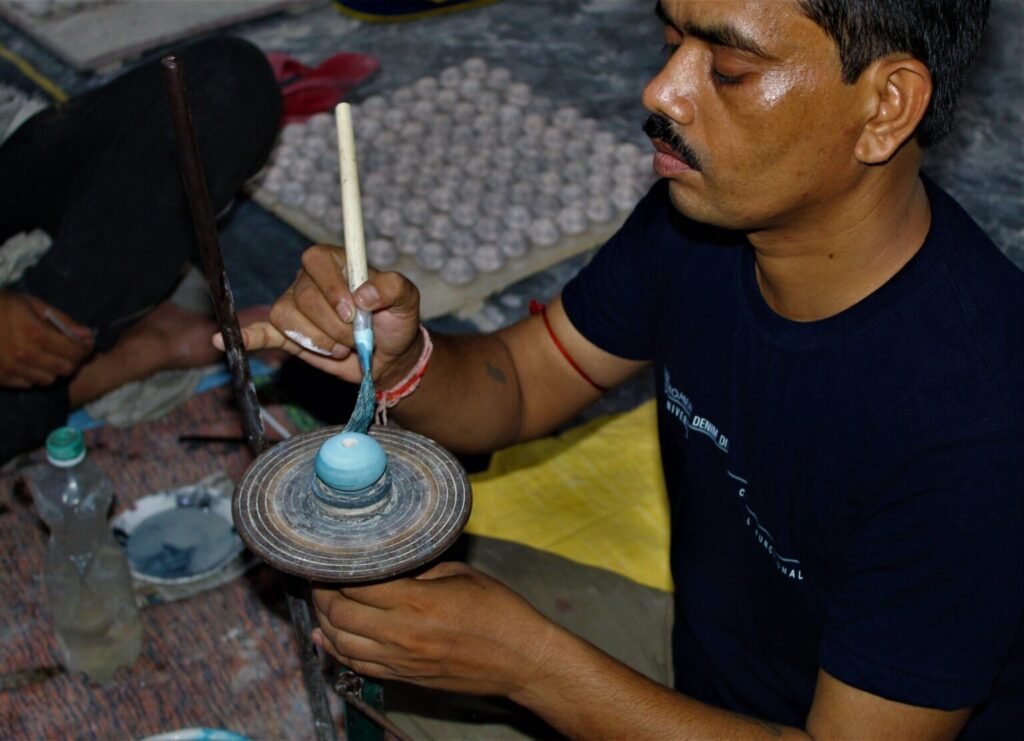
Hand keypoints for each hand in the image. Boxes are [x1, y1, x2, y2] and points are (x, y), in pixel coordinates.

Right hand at [0, 291, 93, 388]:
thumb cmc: (0, 306)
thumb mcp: (32, 304)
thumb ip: (63, 320)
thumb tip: (88, 335)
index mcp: (34, 333)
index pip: (74, 351)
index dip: (86, 348)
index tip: (87, 343)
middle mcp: (24, 355)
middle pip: (66, 369)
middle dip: (73, 360)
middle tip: (71, 350)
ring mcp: (11, 369)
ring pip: (49, 380)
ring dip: (54, 369)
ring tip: (49, 356)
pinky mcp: (0, 378)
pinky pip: (29, 384)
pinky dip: (34, 376)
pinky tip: (30, 362)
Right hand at [214, 244, 423, 386]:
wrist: (388, 357)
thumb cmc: (396, 322)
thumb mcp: (407, 300)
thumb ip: (393, 287)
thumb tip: (365, 294)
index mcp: (336, 263)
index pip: (316, 261)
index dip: (330, 287)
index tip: (352, 311)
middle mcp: (309, 281)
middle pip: (303, 297)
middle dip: (333, 326)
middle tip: (356, 337)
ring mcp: (296, 307)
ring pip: (287, 319)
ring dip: (318, 340)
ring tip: (342, 346)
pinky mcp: (288, 335)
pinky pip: (261, 332)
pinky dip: (245, 336)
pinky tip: (222, 340)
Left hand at [311, 562, 559, 697]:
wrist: (522, 659)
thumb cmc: (499, 612)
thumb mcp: (461, 574)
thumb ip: (420, 568)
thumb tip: (389, 560)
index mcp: (416, 602)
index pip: (355, 585)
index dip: (335, 570)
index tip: (331, 557)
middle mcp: (401, 634)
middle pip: (338, 615)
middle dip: (322, 594)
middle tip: (321, 576)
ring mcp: (400, 661)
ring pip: (340, 644)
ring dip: (325, 622)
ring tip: (323, 602)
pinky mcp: (404, 678)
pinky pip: (357, 666)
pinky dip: (337, 650)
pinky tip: (329, 636)